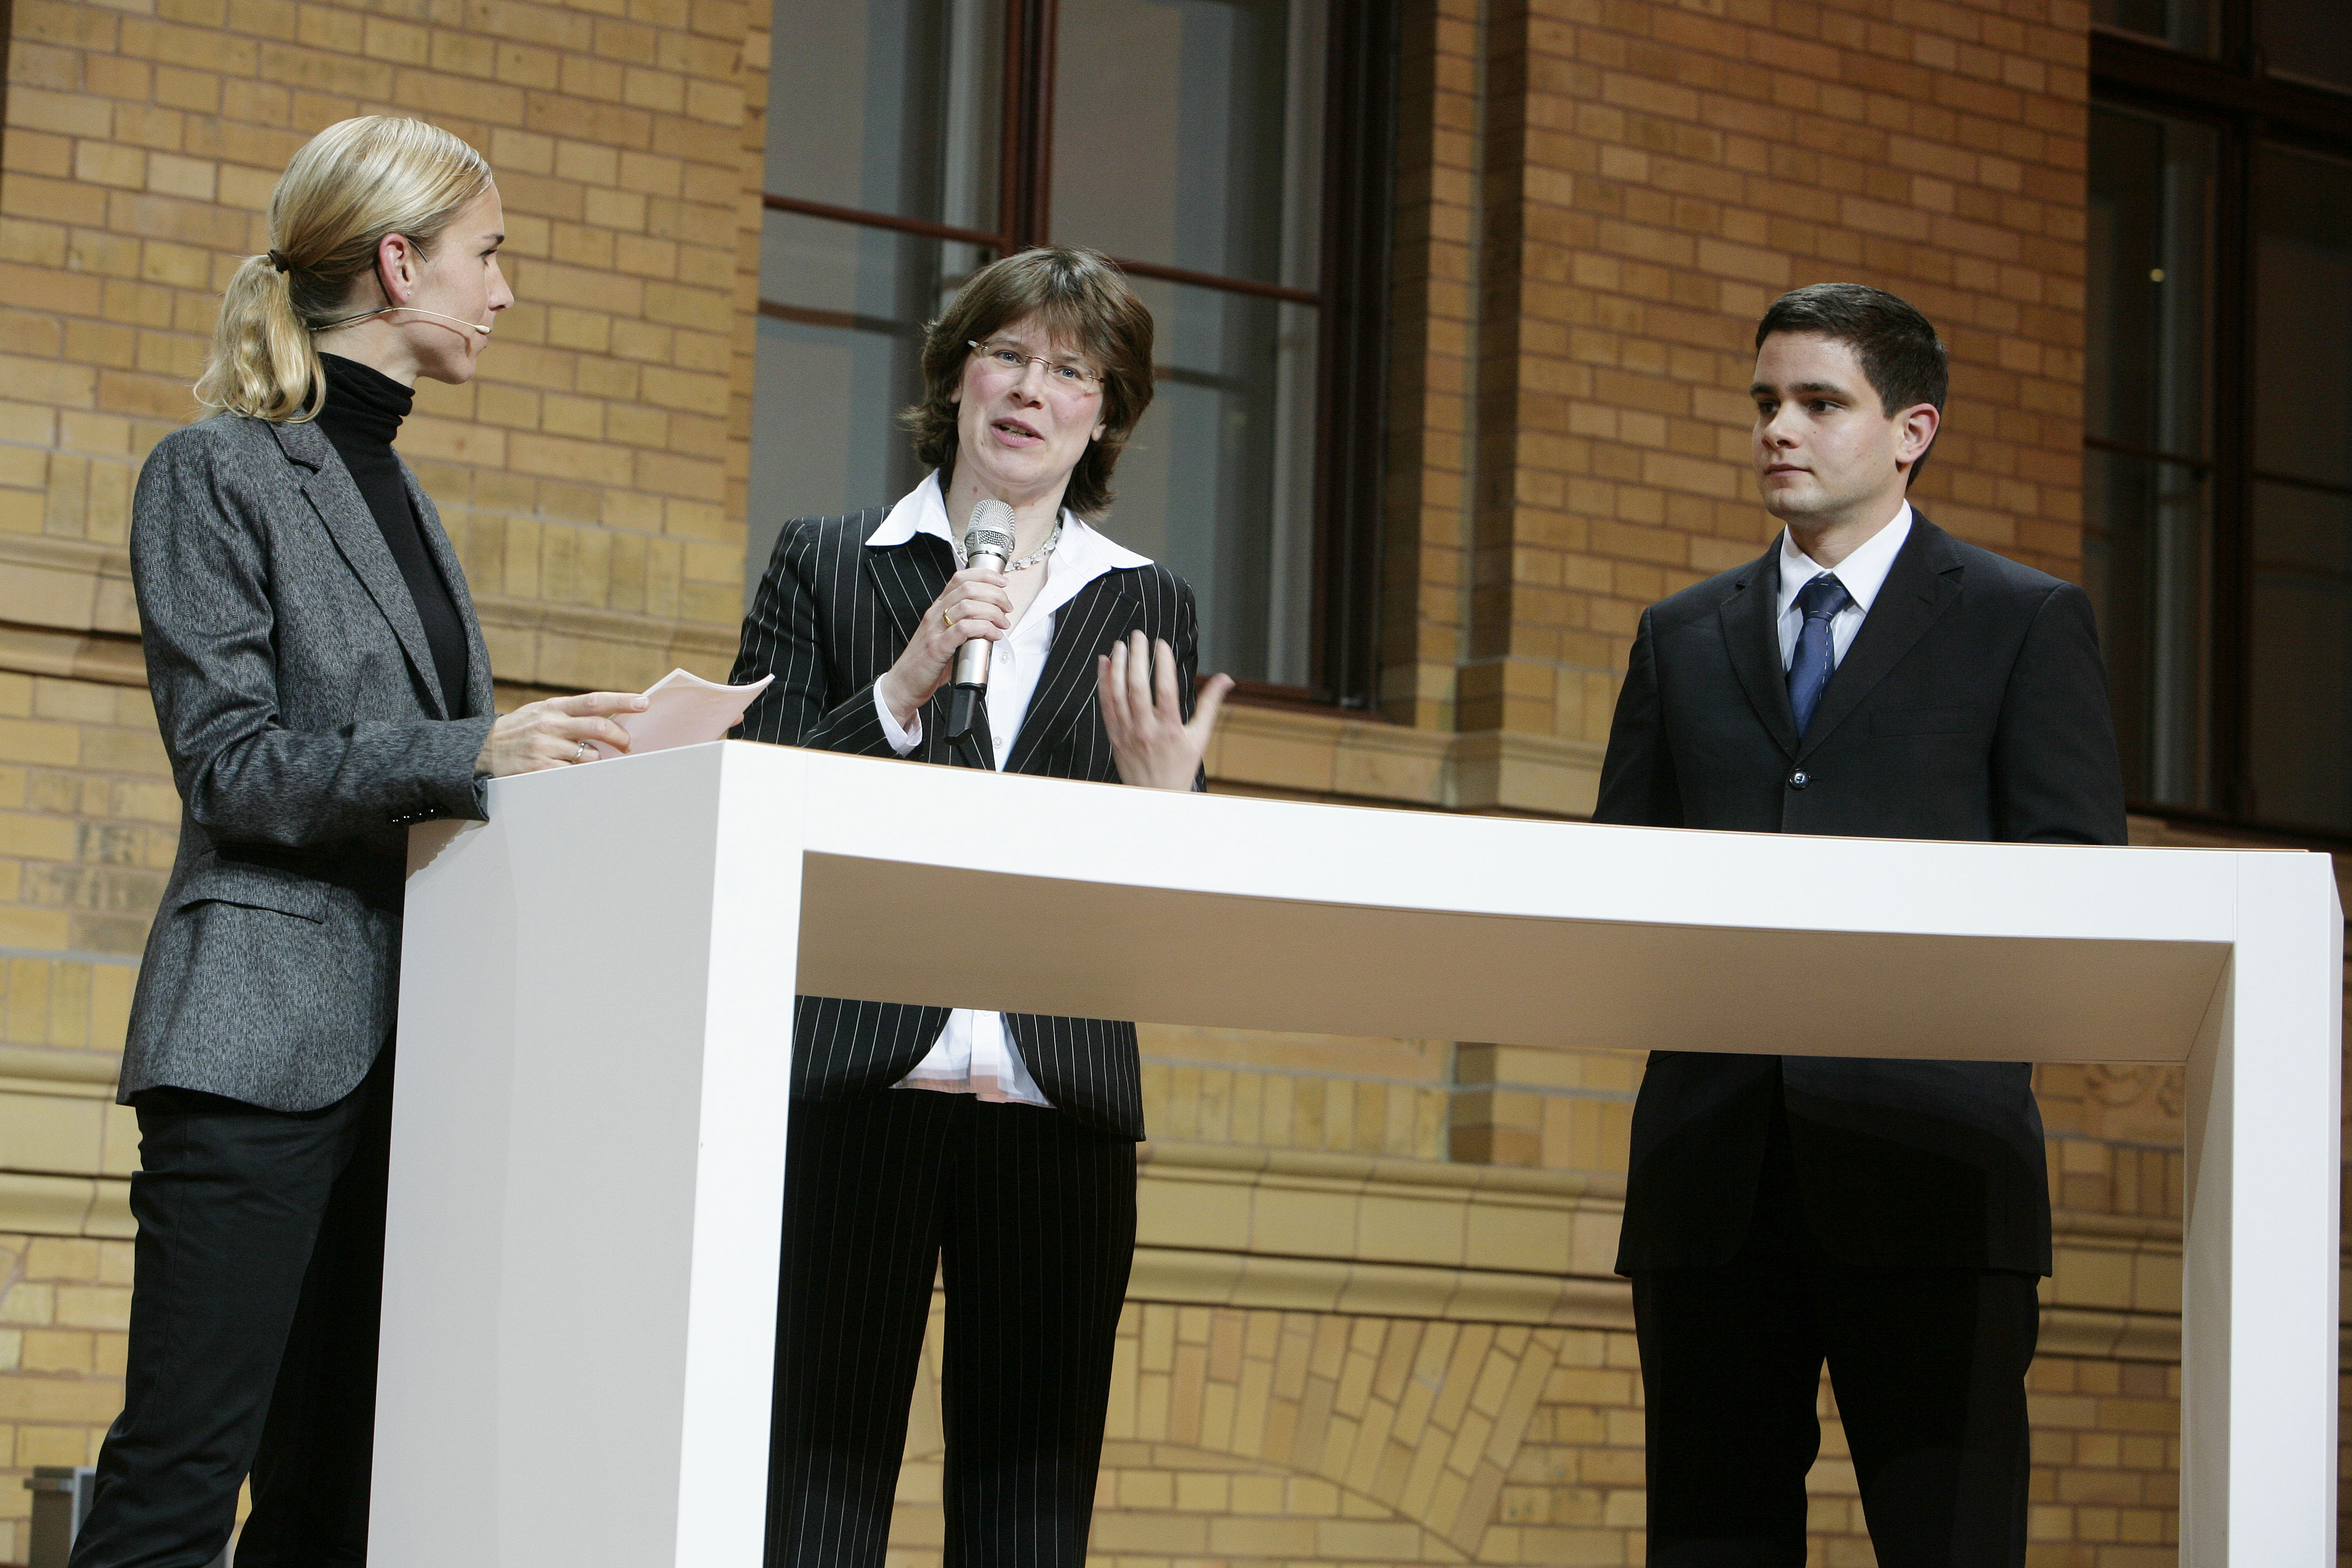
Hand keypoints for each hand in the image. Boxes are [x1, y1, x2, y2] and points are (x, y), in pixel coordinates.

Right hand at [474, 691, 648, 776]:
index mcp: (553, 707)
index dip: (621, 701)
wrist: (480, 751)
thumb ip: (570, 715)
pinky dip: (580, 776)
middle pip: (599, 728)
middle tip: (627, 745)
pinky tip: (570, 772)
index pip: (593, 701)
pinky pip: (574, 775)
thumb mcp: (540, 713)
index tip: (643, 703)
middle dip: (621, 738)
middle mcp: (550, 725)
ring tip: (581, 761)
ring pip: (591, 756)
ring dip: (596, 761)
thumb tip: (609, 719)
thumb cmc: (519, 732)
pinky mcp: (540, 770)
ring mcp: (545, 748)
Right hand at [877, 564, 1013, 726]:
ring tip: (1002, 623)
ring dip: (992, 612)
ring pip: (968, 605)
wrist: (904, 684)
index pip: (960, 578)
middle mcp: (935, 614)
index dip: (985, 576)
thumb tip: (992, 622)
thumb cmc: (927, 663)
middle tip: (1006, 608)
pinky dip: (984, 629)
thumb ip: (964, 626)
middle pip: (968, 588)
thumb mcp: (945, 636)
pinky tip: (993, 636)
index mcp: (937, 608)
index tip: (1002, 583)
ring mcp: (935, 629)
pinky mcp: (937, 647)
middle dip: (994, 594)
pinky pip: (964, 629)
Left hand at [1096, 631, 1233, 790]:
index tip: (1161, 643)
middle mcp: (1146, 729)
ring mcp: (1126, 732)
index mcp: (1170, 729)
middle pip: (1138, 687)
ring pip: (1118, 694)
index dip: (1163, 664)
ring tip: (1120, 644)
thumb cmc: (1180, 766)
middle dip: (1138, 657)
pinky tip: (1104, 664)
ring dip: (1118, 666)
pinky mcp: (1113, 735)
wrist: (1156, 795)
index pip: (1166, 690)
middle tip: (1138, 634)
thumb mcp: (1200, 736)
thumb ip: (1210, 704)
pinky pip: (1106, 705)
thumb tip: (1226, 679)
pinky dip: (1103, 683)